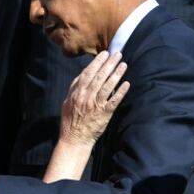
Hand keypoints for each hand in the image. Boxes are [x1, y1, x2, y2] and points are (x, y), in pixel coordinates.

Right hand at [44, 51, 128, 182]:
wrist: (74, 139)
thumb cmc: (70, 120)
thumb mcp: (67, 101)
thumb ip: (75, 88)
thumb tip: (82, 75)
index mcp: (77, 92)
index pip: (88, 73)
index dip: (97, 62)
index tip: (104, 54)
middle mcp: (86, 97)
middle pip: (99, 77)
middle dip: (109, 64)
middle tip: (117, 54)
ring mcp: (96, 105)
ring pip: (107, 86)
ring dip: (116, 74)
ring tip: (124, 65)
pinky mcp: (104, 114)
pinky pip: (114, 101)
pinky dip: (120, 92)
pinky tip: (126, 84)